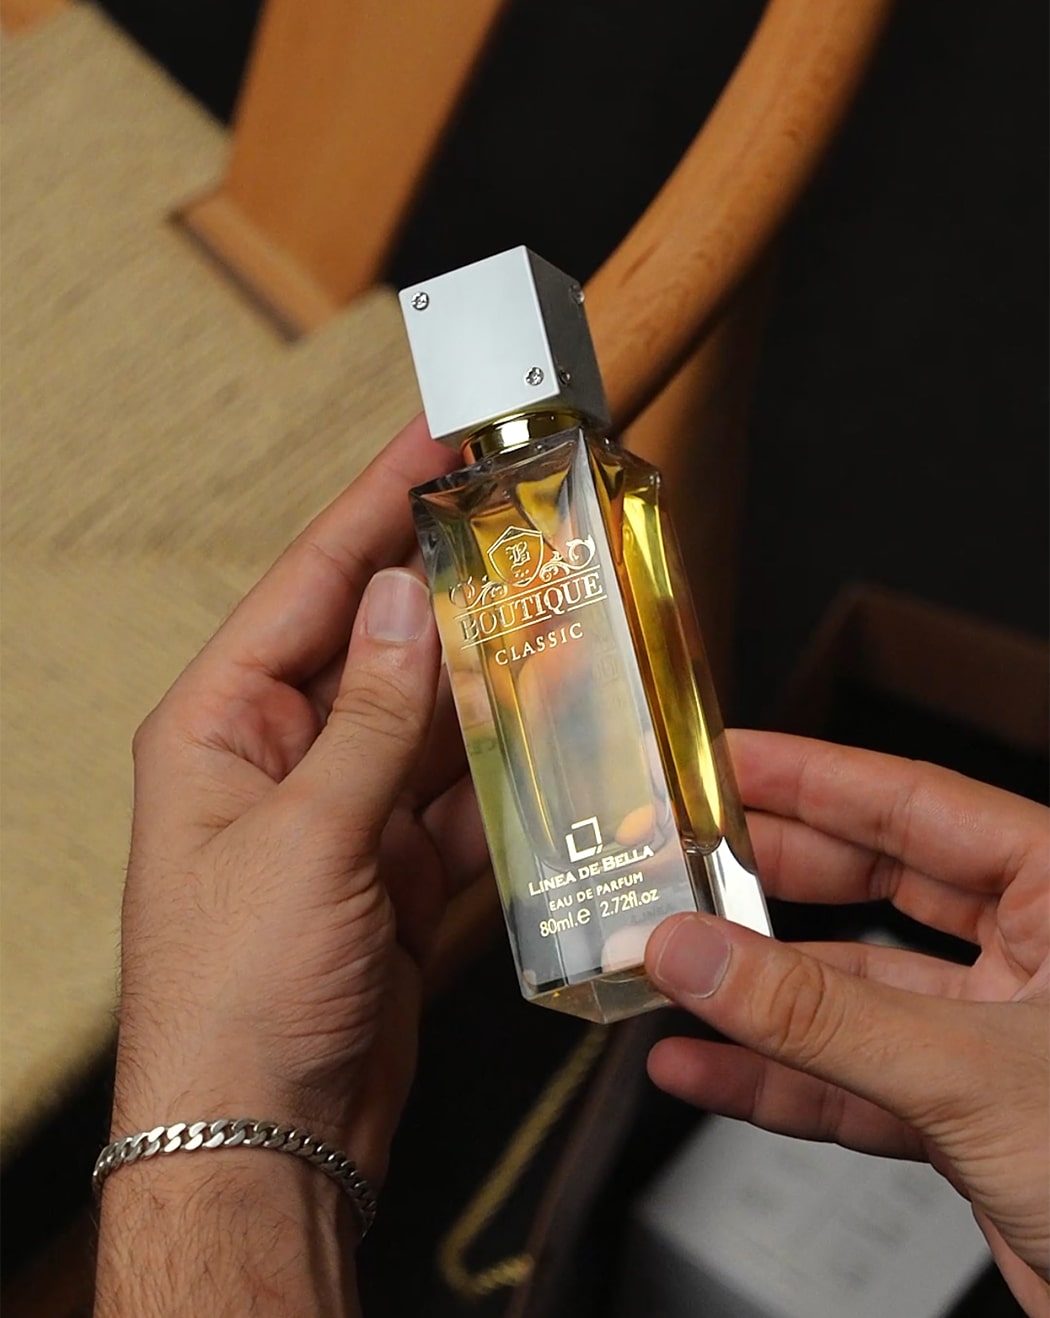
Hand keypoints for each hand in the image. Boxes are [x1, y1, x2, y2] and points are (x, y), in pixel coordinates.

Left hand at [112, 416, 487, 1186]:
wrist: (267, 1140)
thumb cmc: (238, 1000)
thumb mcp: (303, 839)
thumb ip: (369, 718)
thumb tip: (405, 603)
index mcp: (221, 726)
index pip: (310, 583)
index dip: (376, 503)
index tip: (435, 437)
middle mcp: (278, 758)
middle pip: (381, 643)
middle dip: (453, 590)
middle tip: (527, 530)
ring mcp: (340, 815)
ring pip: (431, 719)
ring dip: (492, 684)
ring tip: (561, 627)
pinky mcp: (391, 871)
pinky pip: (458, 798)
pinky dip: (505, 775)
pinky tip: (551, 745)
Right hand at [645, 730, 1048, 1315]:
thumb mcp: (973, 1073)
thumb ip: (821, 1018)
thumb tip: (699, 958)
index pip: (915, 803)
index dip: (810, 775)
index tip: (727, 759)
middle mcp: (1031, 954)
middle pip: (870, 885)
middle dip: (765, 880)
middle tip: (681, 856)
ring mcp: (993, 1038)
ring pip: (849, 993)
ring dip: (754, 994)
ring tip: (667, 973)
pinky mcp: (965, 1117)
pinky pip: (851, 1083)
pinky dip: (774, 1082)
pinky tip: (704, 1070)